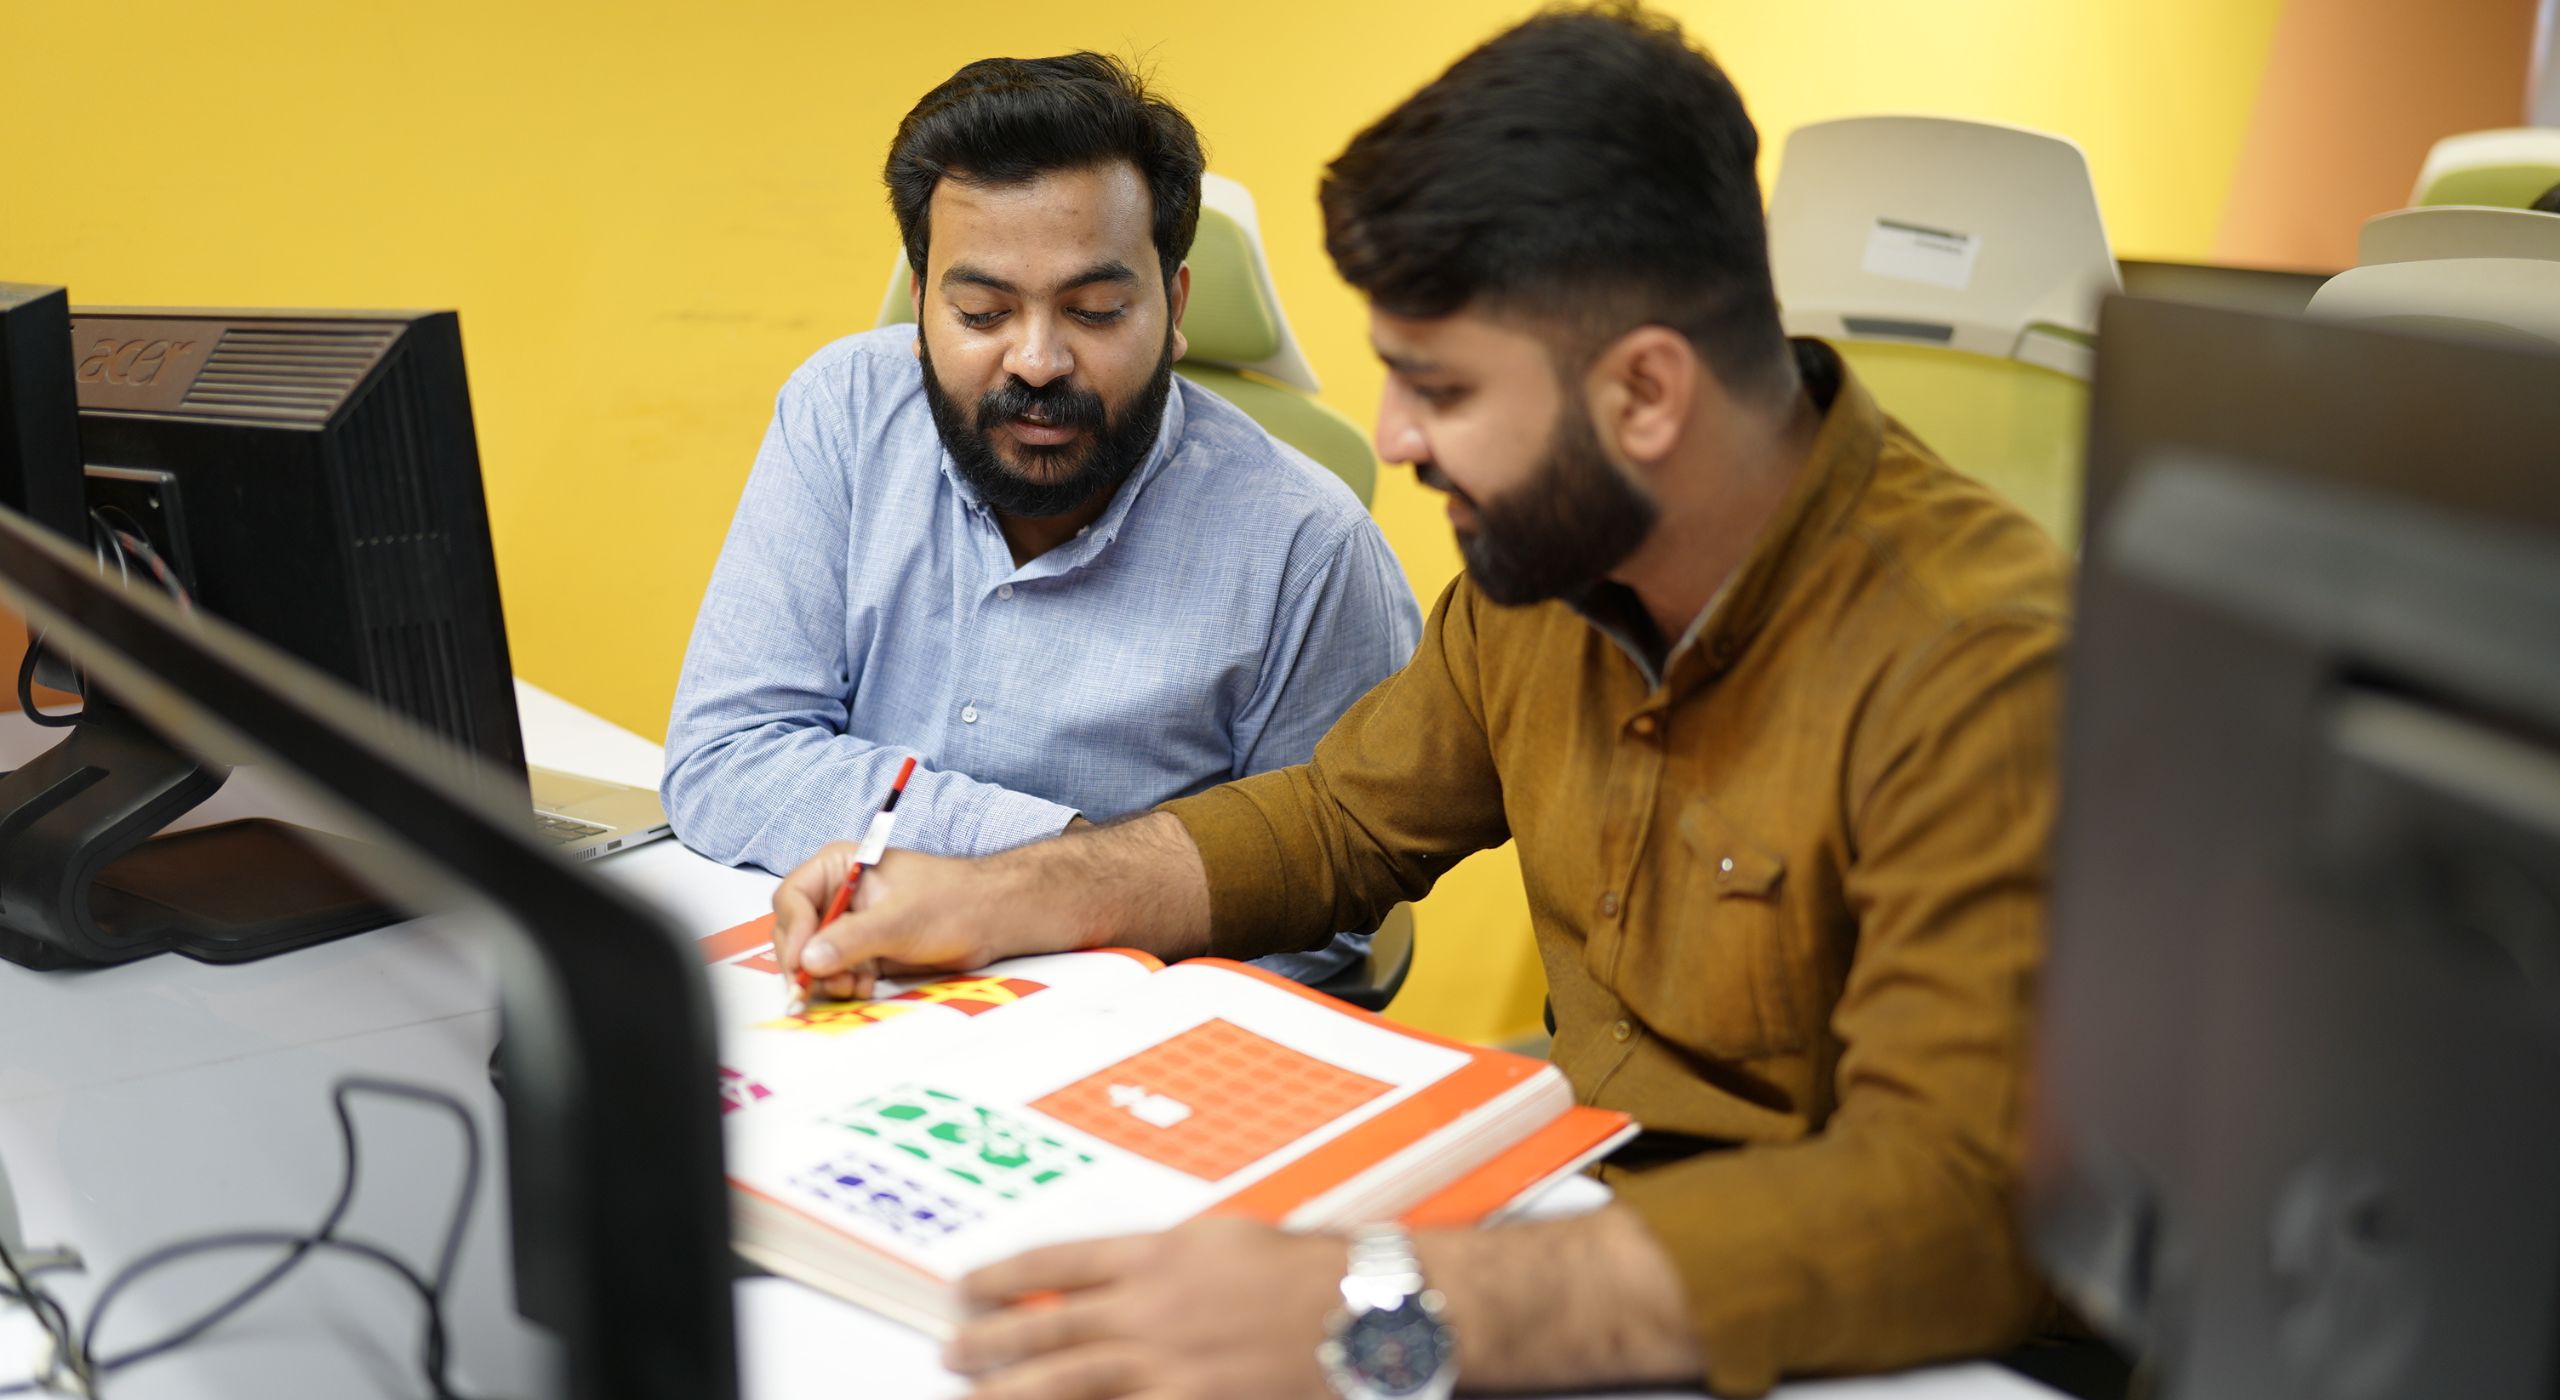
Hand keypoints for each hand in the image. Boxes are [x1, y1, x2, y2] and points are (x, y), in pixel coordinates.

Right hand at [769, 844, 1009, 1001]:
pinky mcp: (861, 950)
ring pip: (811, 958)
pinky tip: (863, 987)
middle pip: (795, 932)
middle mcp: (836, 895)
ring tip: (852, 986)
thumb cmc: (951, 902)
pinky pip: (834, 972)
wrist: (989, 920)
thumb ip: (851, 940)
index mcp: (838, 867)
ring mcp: (848, 925)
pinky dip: (842, 985)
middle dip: (805, 962)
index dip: (794, 931)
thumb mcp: (898, 919)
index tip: (802, 962)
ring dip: (825, 979)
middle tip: (816, 987)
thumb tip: (809, 960)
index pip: (793, 898)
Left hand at [947, 1217, 1346, 1399]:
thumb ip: (1160, 1257)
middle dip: (990, 1343)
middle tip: (953, 1352)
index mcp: (1156, 1255)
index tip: (969, 1288)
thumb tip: (1108, 1273)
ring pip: (1069, 1381)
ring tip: (976, 1396)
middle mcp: (1152, 1310)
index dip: (1002, 1278)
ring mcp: (1171, 1367)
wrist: (1362, 1310)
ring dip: (1013, 1391)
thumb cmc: (1304, 1270)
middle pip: (1048, 1328)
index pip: (1054, 1264)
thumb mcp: (1220, 1238)